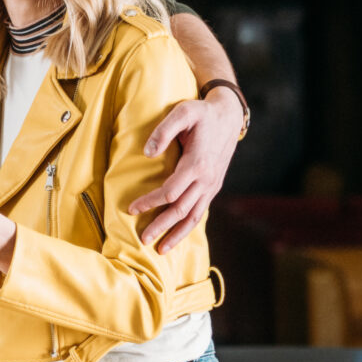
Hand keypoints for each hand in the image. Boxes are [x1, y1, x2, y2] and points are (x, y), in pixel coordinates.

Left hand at [132, 91, 243, 253]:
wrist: (229, 117)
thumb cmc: (202, 113)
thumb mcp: (183, 112)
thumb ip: (164, 130)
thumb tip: (147, 153)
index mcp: (197, 164)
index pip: (171, 191)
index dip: (150, 202)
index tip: (131, 209)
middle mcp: (207, 179)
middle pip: (181, 210)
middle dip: (161, 226)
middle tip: (142, 240)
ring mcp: (212, 185)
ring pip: (194, 216)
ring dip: (177, 234)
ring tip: (161, 249)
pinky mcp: (214, 187)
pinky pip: (200, 211)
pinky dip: (189, 226)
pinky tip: (177, 235)